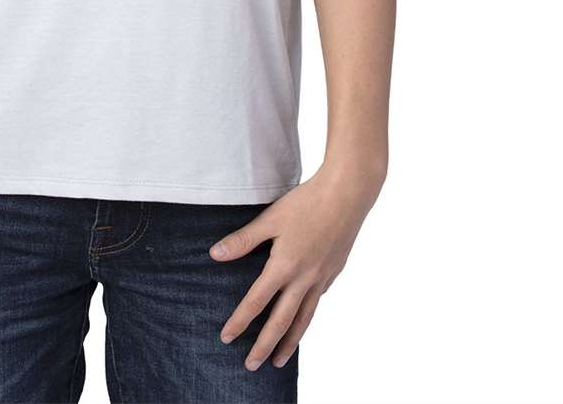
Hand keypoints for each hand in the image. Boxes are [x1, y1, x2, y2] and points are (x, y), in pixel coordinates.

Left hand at [209, 165, 382, 370]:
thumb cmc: (306, 202)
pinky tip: (302, 319)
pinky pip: (317, 302)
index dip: (240, 321)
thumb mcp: (270, 218)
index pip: (256, 302)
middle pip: (281, 321)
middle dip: (264, 345)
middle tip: (251, 366)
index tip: (226, 338)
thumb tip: (215, 255)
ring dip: (290, 341)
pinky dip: (307, 316)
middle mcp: (304, 279)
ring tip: (279, 359)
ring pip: (304, 319)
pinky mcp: (333, 272)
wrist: (347, 195)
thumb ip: (243, 240)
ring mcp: (322, 278)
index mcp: (284, 266)